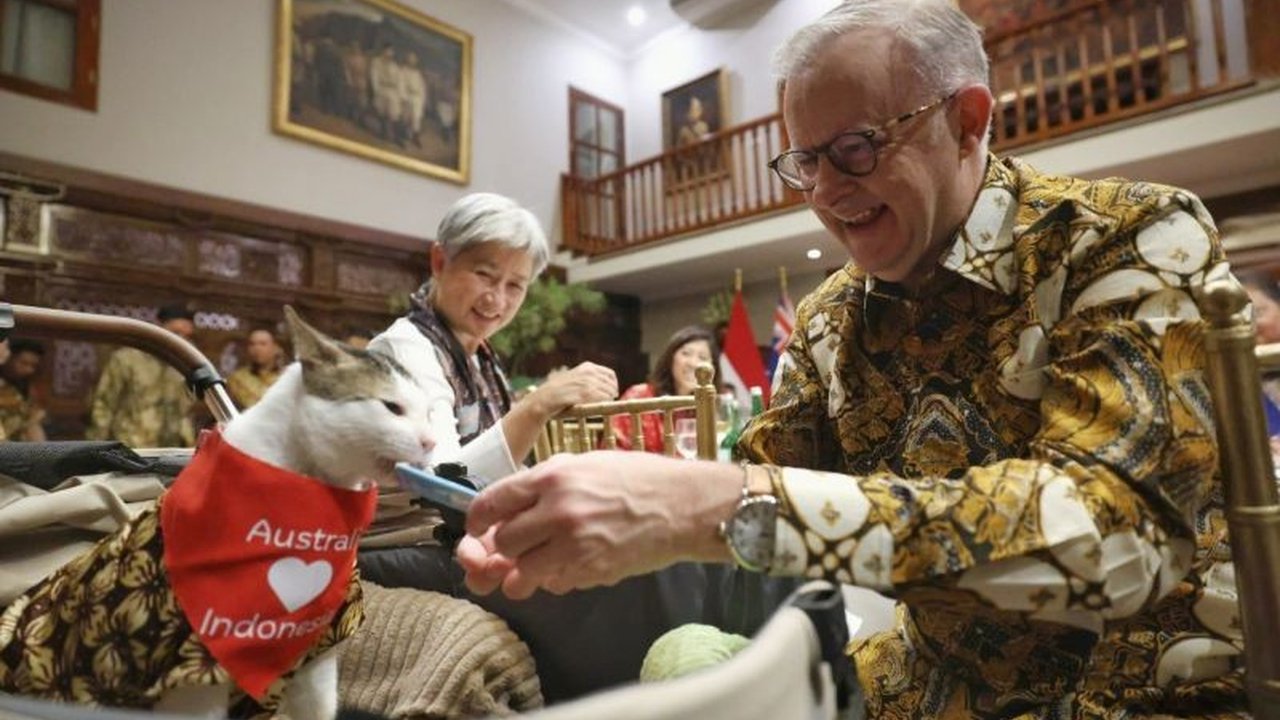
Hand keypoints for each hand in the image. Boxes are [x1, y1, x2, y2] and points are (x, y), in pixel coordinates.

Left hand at [459, 452, 739, 598]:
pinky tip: (569, 564)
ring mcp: (574, 546)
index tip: (477, 528)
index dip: (477, 520)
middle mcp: (557, 511)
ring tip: (534, 563)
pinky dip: (552, 580)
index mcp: (552, 478)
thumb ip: (542, 484)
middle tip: (514, 546)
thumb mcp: (584, 463)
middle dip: (503, 547)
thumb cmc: (635, 478)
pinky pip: (552, 585)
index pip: (491, 503)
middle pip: (502, 543)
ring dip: (522, 572)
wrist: (681, 506)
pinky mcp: (590, 572)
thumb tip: (506, 509)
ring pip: (520, 573)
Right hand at [528, 362, 617, 417]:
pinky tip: (600, 406)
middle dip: (612, 392)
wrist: (545, 398)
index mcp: (587, 367)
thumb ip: (588, 378)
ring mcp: (586, 383)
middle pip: (610, 384)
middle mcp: (588, 373)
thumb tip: (606, 386)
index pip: (610, 374)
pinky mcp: (584, 394)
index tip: (614, 392)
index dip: (614, 383)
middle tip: (611, 399)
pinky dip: (603, 402)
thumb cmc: (558, 391)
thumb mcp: (574, 378)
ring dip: (608, 398)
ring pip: (608, 391)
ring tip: (605, 403)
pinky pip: (601, 398)